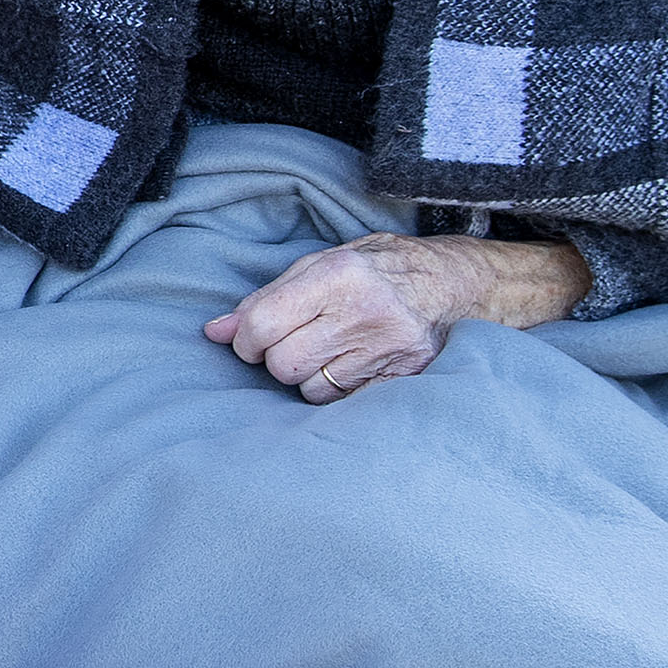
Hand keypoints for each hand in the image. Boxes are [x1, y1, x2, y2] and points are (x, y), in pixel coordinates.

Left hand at [206, 233, 595, 401]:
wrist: (454, 284)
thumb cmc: (374, 270)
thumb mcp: (319, 266)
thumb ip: (264, 298)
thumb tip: (214, 332)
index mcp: (337, 275)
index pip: (262, 324)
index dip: (245, 340)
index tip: (249, 340)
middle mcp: (365, 312)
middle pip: (283, 363)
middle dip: (275, 359)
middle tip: (292, 343)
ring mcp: (389, 348)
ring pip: (310, 388)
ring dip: (307, 376)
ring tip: (329, 350)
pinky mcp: (406, 376)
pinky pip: (343, 402)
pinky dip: (336, 390)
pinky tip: (350, 365)